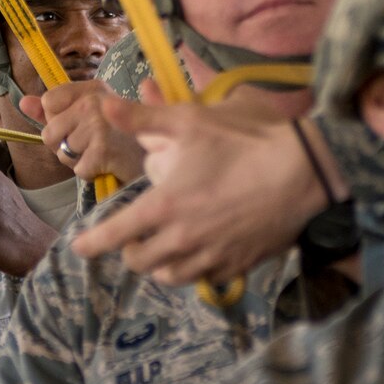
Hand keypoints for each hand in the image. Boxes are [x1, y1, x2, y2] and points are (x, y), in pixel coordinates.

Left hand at [25, 81, 146, 184]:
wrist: (156, 157)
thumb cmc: (121, 136)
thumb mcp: (90, 114)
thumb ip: (54, 109)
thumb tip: (22, 102)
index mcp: (92, 88)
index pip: (49, 101)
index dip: (58, 119)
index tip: (79, 123)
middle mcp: (95, 101)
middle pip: (49, 132)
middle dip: (65, 146)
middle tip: (93, 143)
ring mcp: (99, 124)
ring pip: (63, 153)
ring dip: (79, 160)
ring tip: (103, 153)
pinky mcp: (103, 149)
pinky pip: (77, 169)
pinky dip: (91, 173)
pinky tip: (108, 164)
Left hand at [73, 95, 325, 286]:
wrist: (305, 172)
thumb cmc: (245, 142)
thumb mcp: (190, 120)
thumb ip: (144, 118)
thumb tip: (106, 105)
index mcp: (164, 207)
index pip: (115, 235)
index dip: (91, 244)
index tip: (78, 249)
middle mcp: (184, 239)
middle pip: (140, 262)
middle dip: (128, 252)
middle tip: (132, 236)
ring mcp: (213, 256)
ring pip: (171, 276)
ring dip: (159, 265)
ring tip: (162, 248)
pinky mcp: (241, 264)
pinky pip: (206, 278)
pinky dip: (194, 269)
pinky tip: (200, 253)